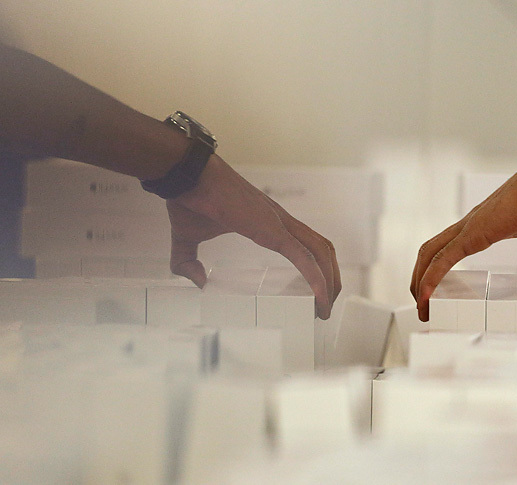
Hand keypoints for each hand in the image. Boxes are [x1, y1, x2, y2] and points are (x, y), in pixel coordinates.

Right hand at [166, 155, 340, 318]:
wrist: (186, 175)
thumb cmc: (189, 197)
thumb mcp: (187, 237)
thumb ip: (188, 261)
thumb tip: (198, 282)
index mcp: (267, 221)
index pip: (304, 243)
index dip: (315, 265)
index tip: (315, 291)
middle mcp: (280, 220)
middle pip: (321, 248)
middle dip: (330, 277)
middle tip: (325, 305)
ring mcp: (279, 224)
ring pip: (320, 253)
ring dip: (329, 281)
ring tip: (325, 308)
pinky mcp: (272, 230)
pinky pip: (303, 257)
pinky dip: (316, 278)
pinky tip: (320, 296)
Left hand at [410, 163, 516, 320]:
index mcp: (486, 228)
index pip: (451, 249)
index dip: (439, 271)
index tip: (438, 293)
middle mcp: (472, 226)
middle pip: (431, 252)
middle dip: (421, 278)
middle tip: (424, 304)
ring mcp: (470, 228)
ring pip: (430, 254)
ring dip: (420, 281)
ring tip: (421, 305)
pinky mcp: (473, 233)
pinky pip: (443, 258)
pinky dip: (429, 278)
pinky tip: (425, 295)